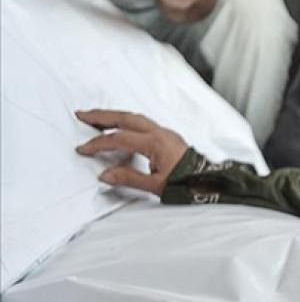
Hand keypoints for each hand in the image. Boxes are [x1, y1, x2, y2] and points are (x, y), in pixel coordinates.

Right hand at [74, 110, 189, 194]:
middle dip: (102, 116)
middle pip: (126, 118)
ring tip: (97, 119)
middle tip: (82, 115)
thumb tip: (105, 175)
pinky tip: (122, 128)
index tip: (83, 149)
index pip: (119, 138)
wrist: (214, 183)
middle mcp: (161, 133)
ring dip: (115, 116)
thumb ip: (129, 178)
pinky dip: (129, 122)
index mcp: (156, 143)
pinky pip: (145, 124)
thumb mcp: (157, 186)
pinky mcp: (171, 137)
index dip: (98, 144)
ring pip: (136, 118)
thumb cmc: (190, 184)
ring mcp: (167, 133)